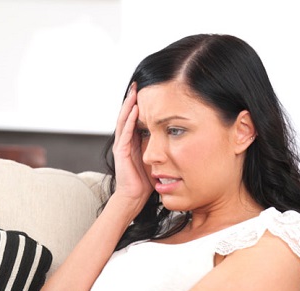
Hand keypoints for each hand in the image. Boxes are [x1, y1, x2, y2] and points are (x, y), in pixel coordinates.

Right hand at [111, 82, 153, 209]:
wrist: (134, 198)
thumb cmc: (146, 182)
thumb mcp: (157, 158)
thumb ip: (162, 146)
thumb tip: (179, 135)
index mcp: (134, 141)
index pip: (135, 117)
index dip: (140, 104)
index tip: (148, 89)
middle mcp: (125, 141)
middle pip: (127, 115)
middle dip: (132, 99)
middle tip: (139, 83)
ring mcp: (121, 146)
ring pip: (124, 120)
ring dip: (128, 105)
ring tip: (134, 91)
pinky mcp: (120, 152)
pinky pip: (125, 132)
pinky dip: (129, 120)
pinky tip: (134, 109)